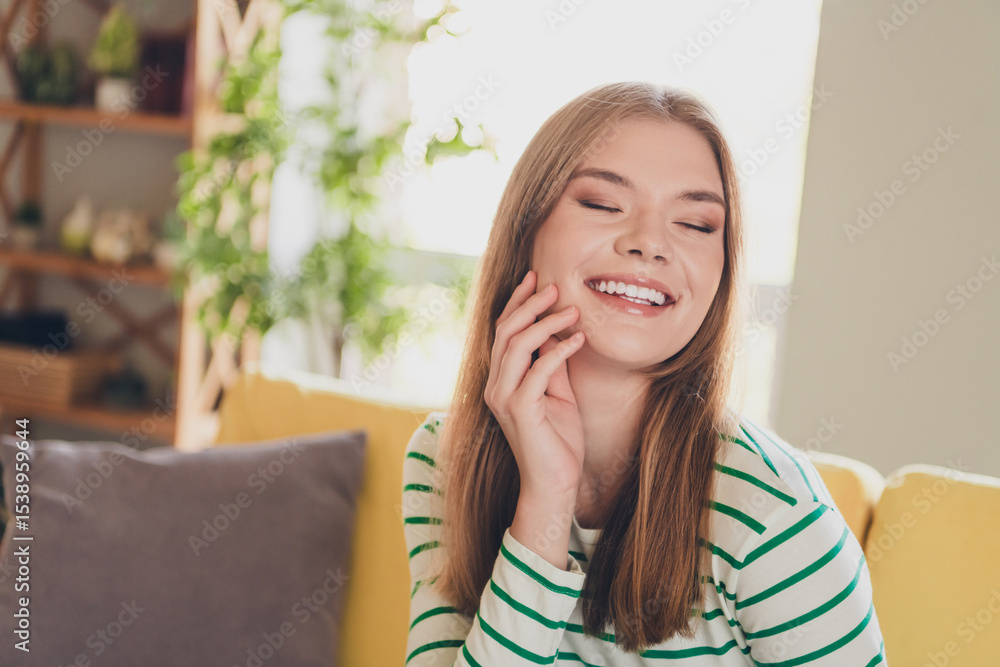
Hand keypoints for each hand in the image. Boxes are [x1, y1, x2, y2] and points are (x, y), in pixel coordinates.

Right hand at [484, 270, 585, 498]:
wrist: (554, 484)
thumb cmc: (558, 441)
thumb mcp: (558, 393)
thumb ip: (552, 364)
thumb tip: (559, 331)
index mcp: (500, 380)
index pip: (502, 332)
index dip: (517, 303)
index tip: (536, 280)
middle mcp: (496, 386)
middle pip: (505, 332)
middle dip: (530, 305)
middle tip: (555, 287)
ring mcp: (504, 398)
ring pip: (516, 346)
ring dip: (546, 323)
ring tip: (572, 310)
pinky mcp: (521, 410)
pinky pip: (539, 370)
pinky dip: (559, 351)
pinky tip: (579, 340)